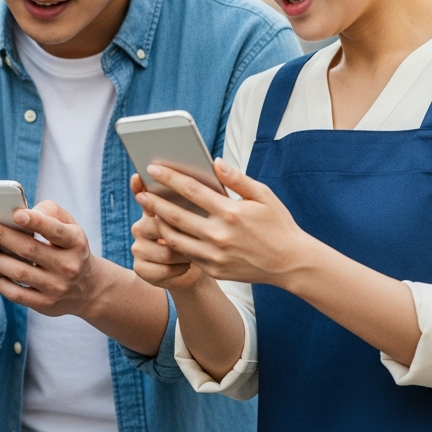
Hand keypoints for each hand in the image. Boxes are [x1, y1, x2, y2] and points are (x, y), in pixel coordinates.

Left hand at [0, 200, 115, 319]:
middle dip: (2, 236)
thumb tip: (24, 212)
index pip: (56, 231)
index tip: (16, 214)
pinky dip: (1, 283)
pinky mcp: (45, 305)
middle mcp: (69, 266)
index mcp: (76, 242)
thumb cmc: (69, 247)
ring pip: (20, 273)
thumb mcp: (70, 226)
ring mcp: (57, 288)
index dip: (37, 222)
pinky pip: (17, 294)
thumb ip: (50, 212)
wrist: (88, 288)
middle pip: (30, 250)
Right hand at [129, 174, 204, 290]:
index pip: (143, 194)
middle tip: (203, 236)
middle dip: (180, 232)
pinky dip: (179, 269)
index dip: (139, 186)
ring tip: (199, 254)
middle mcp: (142, 227)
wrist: (197, 270)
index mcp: (155, 210)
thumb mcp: (207, 215)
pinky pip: (162, 269)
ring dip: (183, 254)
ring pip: (163, 249)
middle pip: (157, 224)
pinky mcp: (141, 268)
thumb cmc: (206, 238)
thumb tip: (218, 164)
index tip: (138, 176)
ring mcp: (139, 248)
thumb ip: (213, 192)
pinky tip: (188, 266)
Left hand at [135, 159, 316, 285]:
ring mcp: (214, 255)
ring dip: (159, 223)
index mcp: (231, 213)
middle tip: (140, 191)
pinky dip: (173, 242)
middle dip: (154, 202)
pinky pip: (186, 254)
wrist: (290, 263)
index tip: (153, 168)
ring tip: (150, 211)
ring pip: (175, 238)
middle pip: (176, 216)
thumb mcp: (263, 196)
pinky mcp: (213, 270)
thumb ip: (237, 179)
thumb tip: (215, 162)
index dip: (169, 178)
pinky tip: (167, 231)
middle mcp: (220, 235)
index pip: (191, 191)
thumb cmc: (278, 225)